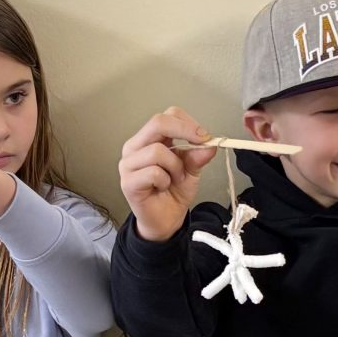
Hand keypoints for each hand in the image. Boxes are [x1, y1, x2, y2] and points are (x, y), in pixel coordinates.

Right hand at [119, 107, 218, 241]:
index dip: (187, 123)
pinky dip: (165, 180)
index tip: (205, 137)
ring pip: (157, 150)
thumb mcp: (192, 170)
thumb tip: (210, 144)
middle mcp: (134, 147)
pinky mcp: (127, 182)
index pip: (166, 116)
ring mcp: (128, 164)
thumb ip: (198, 155)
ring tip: (174, 178)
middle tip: (200, 143)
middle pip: (158, 123)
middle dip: (184, 132)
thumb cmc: (174, 192)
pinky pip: (153, 172)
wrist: (165, 220)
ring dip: (174, 166)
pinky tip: (163, 187)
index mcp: (148, 139)